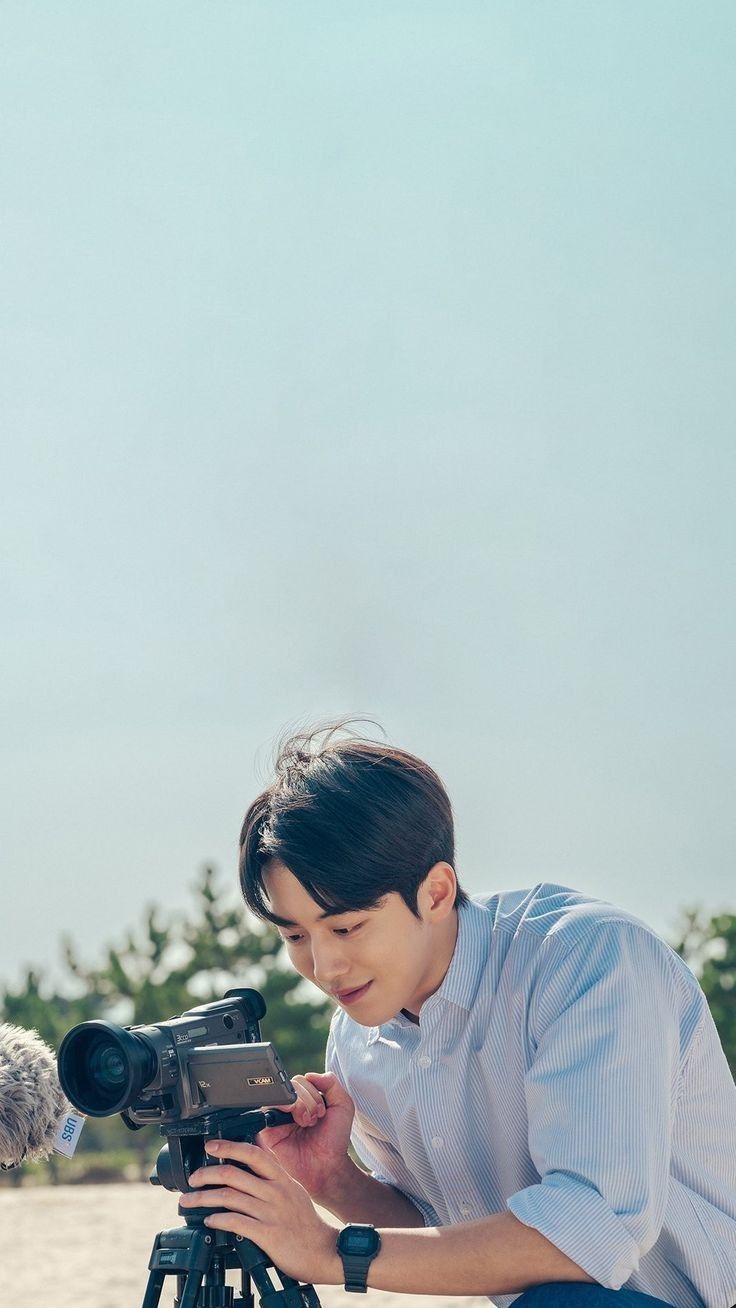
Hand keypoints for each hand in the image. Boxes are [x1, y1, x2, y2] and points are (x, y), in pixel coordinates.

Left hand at [179, 1138, 340, 1284]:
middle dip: (206, 1174)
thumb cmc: (307, 1224)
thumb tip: (250, 1168)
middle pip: (234, 1173)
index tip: (210, 1146)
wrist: (325, 1252)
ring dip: (204, 1198)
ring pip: (229, 1197)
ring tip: (189, 1202)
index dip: (229, 1146)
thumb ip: (274, 1180)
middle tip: (192, 1179)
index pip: (253, 1153)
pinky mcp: (268, 1234)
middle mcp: (276, 1191)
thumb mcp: (294, 1191)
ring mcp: (272, 1212)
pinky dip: (218, 1220)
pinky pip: (236, 1222)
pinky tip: (209, 1220)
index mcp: (282, 1178)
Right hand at [255, 1072, 355, 1199]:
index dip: (313, 1091)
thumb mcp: (343, 1105)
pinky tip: (297, 1121)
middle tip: (316, 1118)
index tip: (323, 1110)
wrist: (327, 1165)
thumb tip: (311, 1074)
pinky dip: (284, 1110)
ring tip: (308, 1122)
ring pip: (281, 1094)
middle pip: (291, 1085)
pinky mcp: (268, 1129)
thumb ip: (332, 1083)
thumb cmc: (333, 1139)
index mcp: (305, 1099)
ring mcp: (278, 1117)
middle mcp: (290, 1106)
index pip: (302, 1080)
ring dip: (299, 1105)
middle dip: (308, 1099)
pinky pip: (267, 1110)